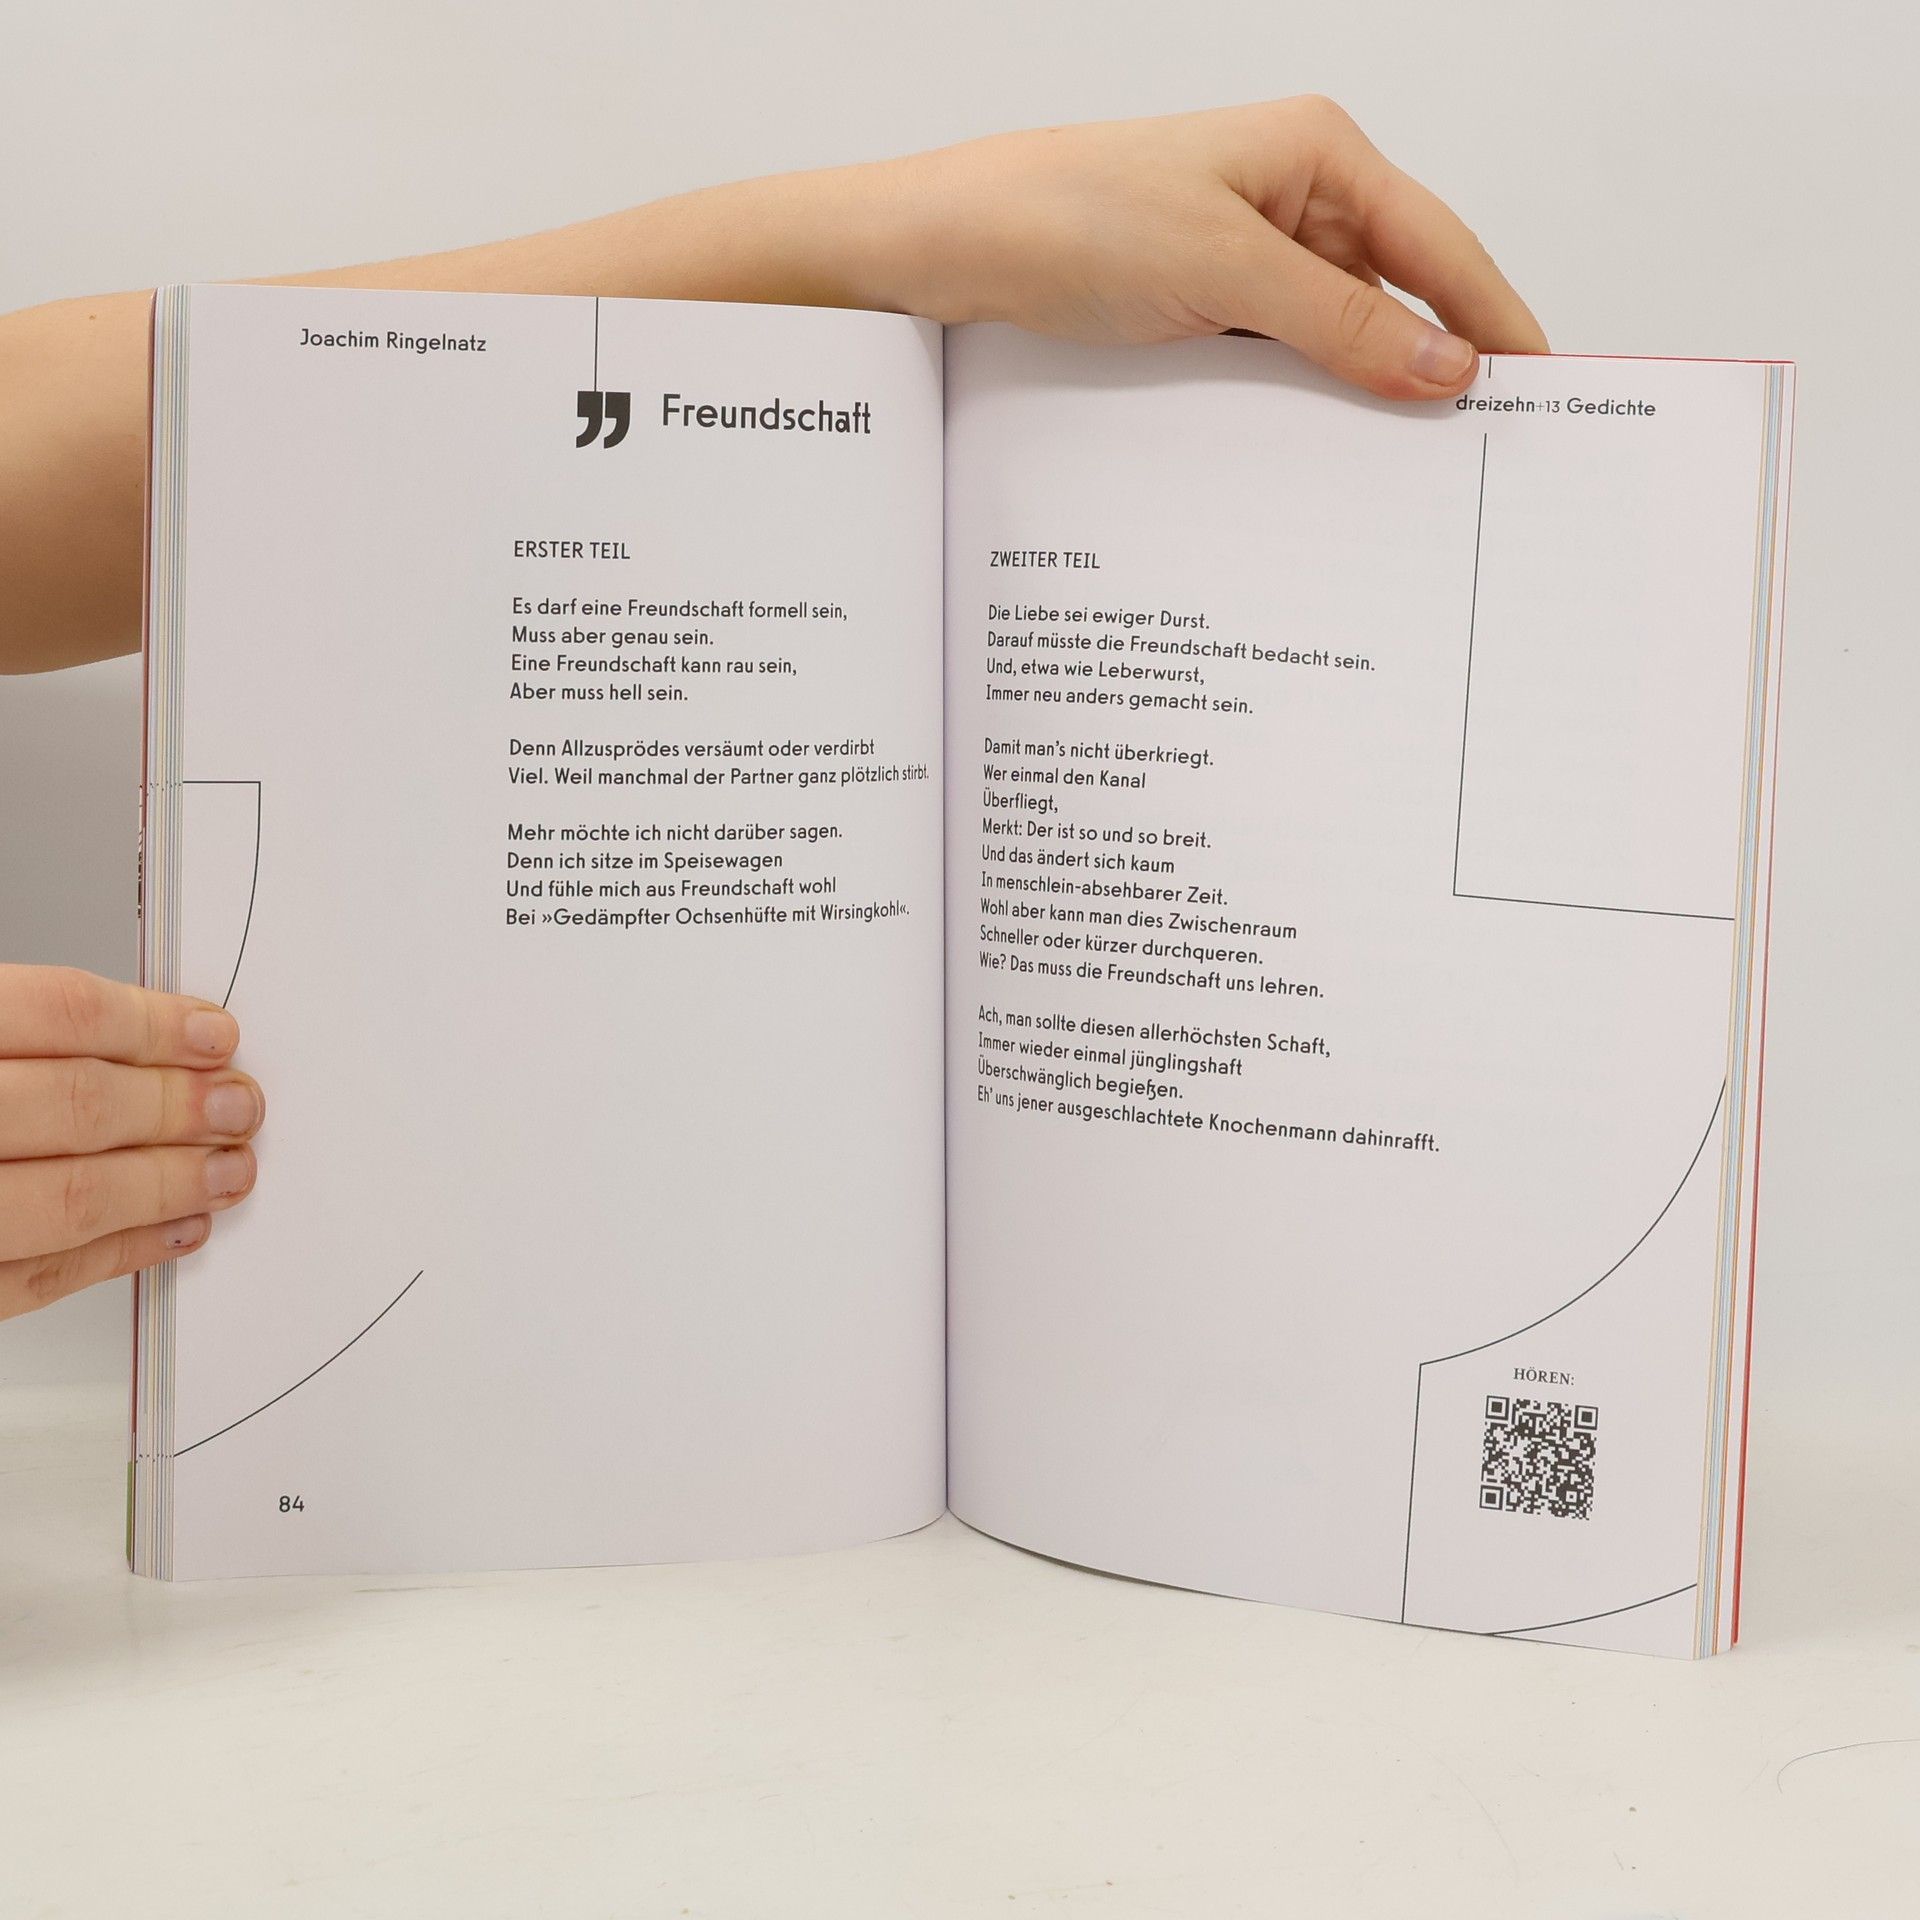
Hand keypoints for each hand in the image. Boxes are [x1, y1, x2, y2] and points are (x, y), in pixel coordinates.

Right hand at [0, 967, 261, 1319]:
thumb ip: (17, 1031)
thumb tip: (144, 1034)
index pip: (59, 1015)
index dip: (153, 1025)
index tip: (214, 1034)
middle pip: (74, 1107)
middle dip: (177, 1109)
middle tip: (240, 1105)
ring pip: (64, 1202)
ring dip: (165, 1186)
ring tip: (228, 1169)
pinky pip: (32, 1279)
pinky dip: (118, 1254)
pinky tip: (174, 1229)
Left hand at [875, 97, 1546, 398]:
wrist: (953, 249)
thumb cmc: (1071, 217)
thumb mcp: (1225, 270)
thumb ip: (1342, 323)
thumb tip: (1445, 366)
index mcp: (1315, 152)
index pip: (1438, 243)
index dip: (1494, 315)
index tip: (1541, 383)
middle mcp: (1290, 197)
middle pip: (1397, 290)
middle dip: (1436, 364)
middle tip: (1483, 445)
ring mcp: (1246, 254)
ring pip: (1338, 334)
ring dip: (1364, 392)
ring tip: (1408, 465)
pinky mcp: (1205, 304)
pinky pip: (1281, 358)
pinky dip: (1305, 400)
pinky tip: (1323, 449)